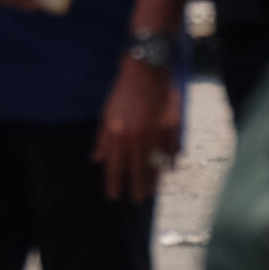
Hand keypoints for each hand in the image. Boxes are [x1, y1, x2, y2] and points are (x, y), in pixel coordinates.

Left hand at [93, 56, 180, 202]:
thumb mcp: (107, 114)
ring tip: (151, 190)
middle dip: (136, 188)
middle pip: (137, 170)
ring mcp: (155, 133)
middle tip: (136, 199)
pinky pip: (171, 150)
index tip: (112, 196)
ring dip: (153, 180)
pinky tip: (168, 171)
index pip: (114, 166)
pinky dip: (170, 162)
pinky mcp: (170, 126)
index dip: (113, 184)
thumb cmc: (123, 91)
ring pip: (156, 163)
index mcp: (119, 135)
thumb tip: (96, 160)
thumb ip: (103, 139)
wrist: (146, 70)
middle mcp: (137, 138)